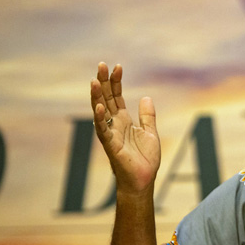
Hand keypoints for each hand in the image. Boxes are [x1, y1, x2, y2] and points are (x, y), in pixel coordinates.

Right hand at [90, 62, 160, 193]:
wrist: (144, 179)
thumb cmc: (145, 159)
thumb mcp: (150, 132)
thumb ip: (147, 116)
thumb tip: (146, 97)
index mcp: (123, 120)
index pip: (116, 96)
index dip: (116, 81)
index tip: (117, 66)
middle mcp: (114, 124)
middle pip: (106, 98)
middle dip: (103, 82)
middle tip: (101, 65)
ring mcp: (110, 133)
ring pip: (100, 111)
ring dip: (97, 96)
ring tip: (95, 80)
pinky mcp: (110, 145)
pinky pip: (103, 130)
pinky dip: (100, 118)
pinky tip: (100, 106)